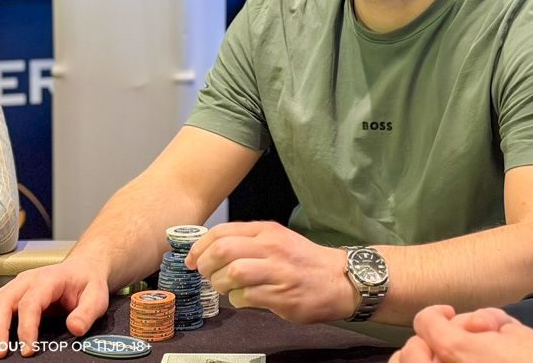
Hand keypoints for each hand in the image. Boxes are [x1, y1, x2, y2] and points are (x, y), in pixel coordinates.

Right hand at [0, 258, 109, 358]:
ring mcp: (14, 286)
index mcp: (49, 279)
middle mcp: (26, 280)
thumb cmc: (87, 284)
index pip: (31, 302)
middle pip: (3, 301)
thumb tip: (76, 328)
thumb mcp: (97, 296)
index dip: (26, 327)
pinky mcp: (7, 294)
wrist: (82, 269)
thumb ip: (87, 312)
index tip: (27, 350)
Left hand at [185, 221, 357, 323]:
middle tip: (205, 275)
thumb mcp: (278, 240)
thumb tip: (211, 251)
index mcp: (267, 231)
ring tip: (225, 288)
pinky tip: (245, 299)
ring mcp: (277, 271)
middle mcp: (271, 247)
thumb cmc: (304, 262)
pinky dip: (237, 300)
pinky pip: (245, 298)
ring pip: (231, 274)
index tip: (192, 260)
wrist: (340, 280)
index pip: (222, 232)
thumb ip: (248, 242)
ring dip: (220, 284)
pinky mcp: (281, 296)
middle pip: (222, 250)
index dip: (199, 247)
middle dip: (205, 265)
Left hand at [389, 305, 532, 362]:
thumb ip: (488, 320)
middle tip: (446, 342)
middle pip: (410, 353)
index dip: (437, 313)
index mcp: (457, 353)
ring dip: (424, 362)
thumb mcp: (517, 333)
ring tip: (445, 358)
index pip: (425, 323)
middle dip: (426, 342)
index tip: (448, 314)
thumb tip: (476, 324)